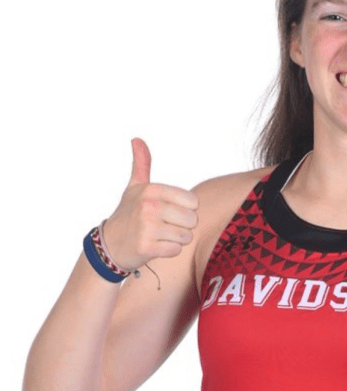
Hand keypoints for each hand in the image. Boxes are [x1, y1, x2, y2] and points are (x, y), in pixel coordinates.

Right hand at [103, 138, 198, 270]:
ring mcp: (147, 228)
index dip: (185, 210)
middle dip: (182, 226)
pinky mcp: (147, 247)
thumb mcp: (134, 188)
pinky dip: (169, 251)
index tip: (168, 212)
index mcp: (151, 190)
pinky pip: (176, 250)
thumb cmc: (128, 215)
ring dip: (176, 240)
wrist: (109, 246)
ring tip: (159, 236)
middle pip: (192, 220)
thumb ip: (142, 164)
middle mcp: (149, 206)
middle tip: (163, 227)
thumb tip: (137, 139)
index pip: (193, 202)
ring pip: (186, 236)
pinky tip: (155, 247)